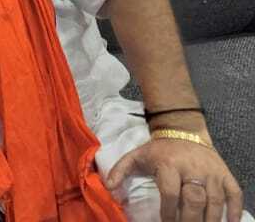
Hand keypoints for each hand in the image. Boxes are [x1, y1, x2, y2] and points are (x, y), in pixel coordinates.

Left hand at [107, 134, 243, 221]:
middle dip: (189, 220)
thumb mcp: (136, 156)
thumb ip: (120, 170)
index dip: (168, 211)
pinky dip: (234, 210)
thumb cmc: (158, 150)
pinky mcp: (225, 174)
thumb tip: (109, 187)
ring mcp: (212, 172)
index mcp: (169, 165)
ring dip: (210, 219)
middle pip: (194, 199)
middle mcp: (193, 168)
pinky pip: (234, 194)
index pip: (170, 192)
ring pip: (215, 200)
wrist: (183, 130)